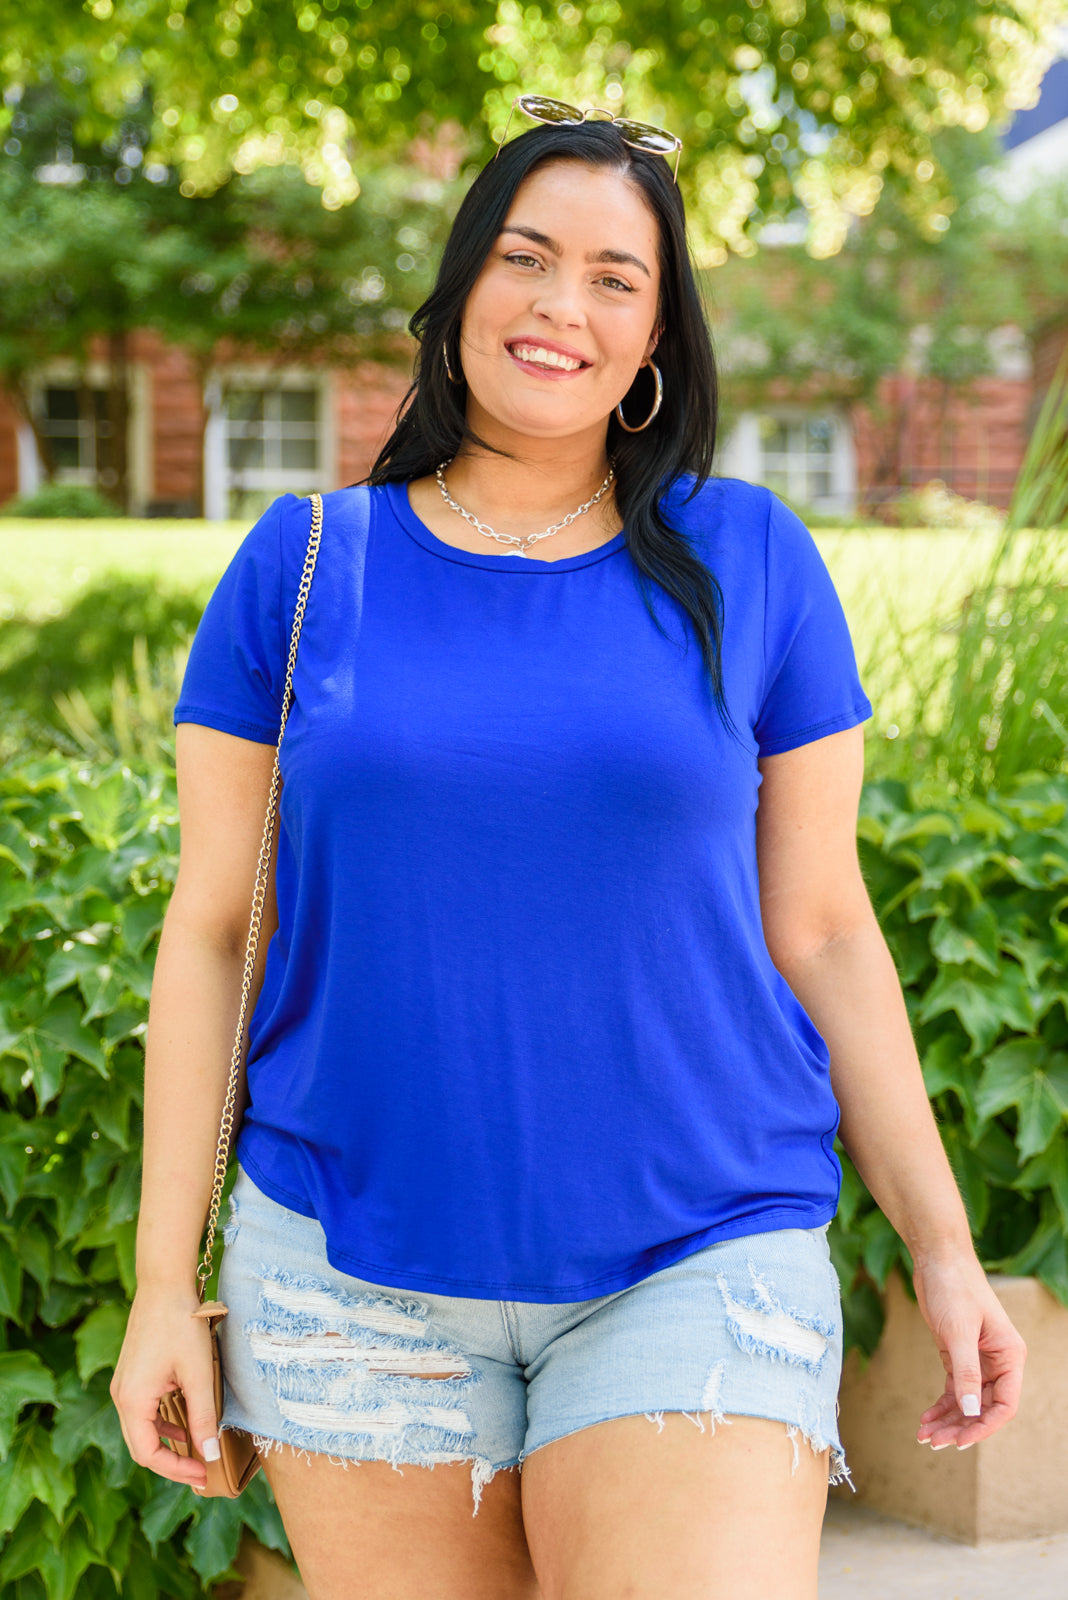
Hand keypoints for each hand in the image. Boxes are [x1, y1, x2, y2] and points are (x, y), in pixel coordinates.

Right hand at [110, 1285, 219, 1487]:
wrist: (164, 1284)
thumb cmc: (181, 1324)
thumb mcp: (197, 1373)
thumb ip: (203, 1417)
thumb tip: (210, 1454)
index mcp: (132, 1400)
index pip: (147, 1454)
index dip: (175, 1470)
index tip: (203, 1475)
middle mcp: (121, 1396)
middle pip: (142, 1445)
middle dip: (172, 1462)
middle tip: (202, 1472)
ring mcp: (124, 1385)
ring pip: (142, 1429)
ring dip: (168, 1442)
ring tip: (197, 1452)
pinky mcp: (132, 1375)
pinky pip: (144, 1410)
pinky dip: (163, 1422)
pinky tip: (185, 1422)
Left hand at [911, 1249, 1025, 1450]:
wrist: (936, 1258)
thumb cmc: (954, 1287)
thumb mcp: (958, 1331)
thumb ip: (965, 1372)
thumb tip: (970, 1411)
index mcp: (1010, 1356)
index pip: (1005, 1405)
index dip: (983, 1427)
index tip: (959, 1441)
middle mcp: (998, 1361)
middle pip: (983, 1407)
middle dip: (960, 1427)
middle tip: (934, 1441)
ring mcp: (977, 1359)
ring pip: (966, 1401)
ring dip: (947, 1420)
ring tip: (924, 1435)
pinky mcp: (956, 1354)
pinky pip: (953, 1388)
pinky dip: (941, 1405)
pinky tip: (925, 1417)